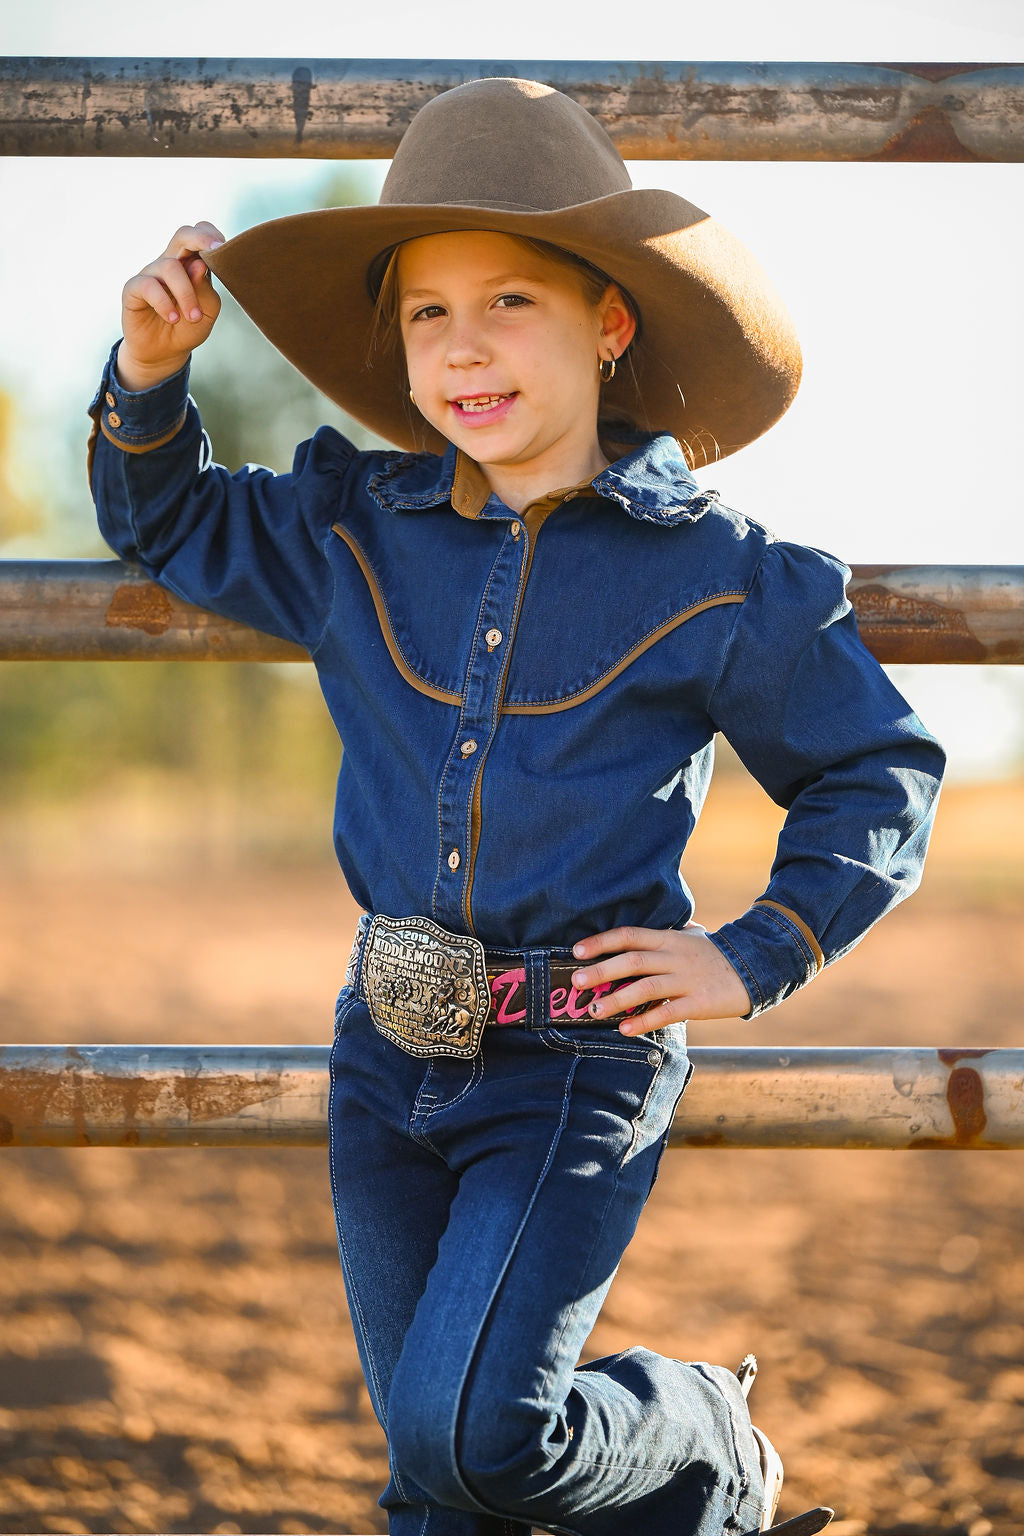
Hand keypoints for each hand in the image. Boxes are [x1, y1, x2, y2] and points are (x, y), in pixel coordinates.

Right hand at [117, 222, 225, 389]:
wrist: (165, 352)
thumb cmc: (188, 327)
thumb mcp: (207, 311)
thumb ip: (206, 288)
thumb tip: (199, 264)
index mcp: (191, 263)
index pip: (199, 234)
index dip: (210, 235)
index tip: (225, 247)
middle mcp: (171, 262)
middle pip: (183, 235)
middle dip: (200, 239)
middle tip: (215, 252)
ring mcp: (151, 273)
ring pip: (170, 267)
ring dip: (186, 293)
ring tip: (193, 317)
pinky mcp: (133, 289)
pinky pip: (148, 286)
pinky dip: (164, 303)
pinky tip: (173, 318)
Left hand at [570, 923, 750, 1033]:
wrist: (756, 967)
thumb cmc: (716, 954)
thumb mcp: (691, 936)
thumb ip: (666, 934)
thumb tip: (638, 935)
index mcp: (669, 938)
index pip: (628, 935)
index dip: (601, 942)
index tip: (577, 951)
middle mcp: (674, 956)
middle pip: (632, 960)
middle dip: (602, 970)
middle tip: (576, 982)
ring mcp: (687, 979)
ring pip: (646, 987)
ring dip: (617, 999)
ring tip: (594, 1011)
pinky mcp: (699, 1003)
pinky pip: (667, 1012)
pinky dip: (644, 1020)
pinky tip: (625, 1029)